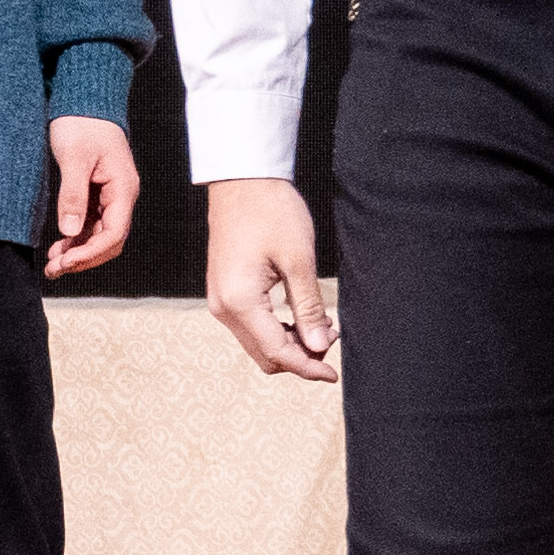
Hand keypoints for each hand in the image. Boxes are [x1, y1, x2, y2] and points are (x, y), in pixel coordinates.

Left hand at [43, 116, 139, 276]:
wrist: (84, 101)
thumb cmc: (81, 124)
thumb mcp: (74, 158)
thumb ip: (73, 195)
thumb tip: (69, 232)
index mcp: (123, 187)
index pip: (114, 233)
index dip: (90, 253)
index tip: (65, 262)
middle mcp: (121, 195)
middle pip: (109, 240)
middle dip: (84, 258)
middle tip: (55, 269)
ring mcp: (111, 196)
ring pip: (99, 235)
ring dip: (79, 252)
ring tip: (53, 264)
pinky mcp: (98, 193)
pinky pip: (91, 224)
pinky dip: (76, 238)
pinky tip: (59, 247)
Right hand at [203, 174, 334, 382]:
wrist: (242, 180)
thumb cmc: (271, 211)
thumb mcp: (299, 260)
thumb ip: (309, 308)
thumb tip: (319, 347)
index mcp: (240, 301)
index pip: (277, 352)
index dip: (308, 367)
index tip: (333, 374)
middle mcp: (223, 307)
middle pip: (265, 355)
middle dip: (300, 357)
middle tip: (332, 338)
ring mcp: (220, 300)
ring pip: (257, 343)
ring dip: (289, 344)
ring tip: (321, 325)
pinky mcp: (224, 291)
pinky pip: (251, 326)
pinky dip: (276, 329)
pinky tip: (300, 316)